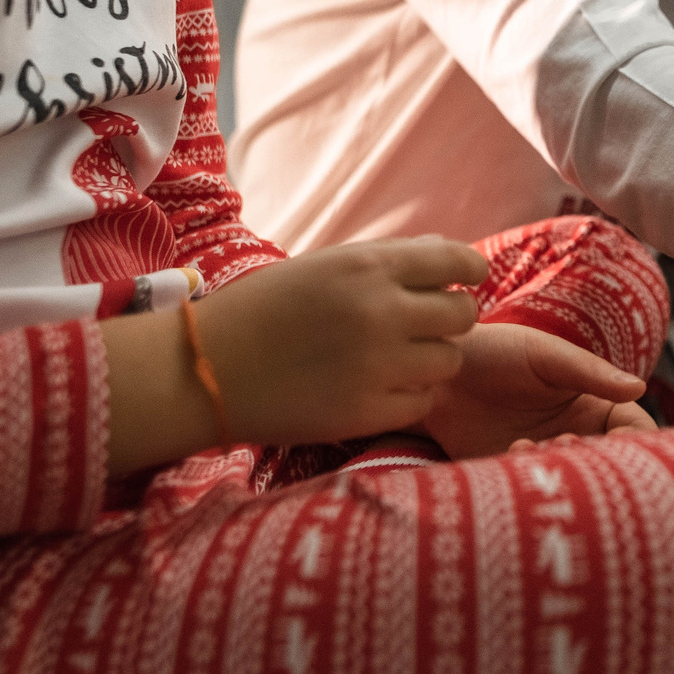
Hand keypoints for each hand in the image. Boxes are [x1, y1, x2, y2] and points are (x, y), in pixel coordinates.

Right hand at [103, 236, 487, 473]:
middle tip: (429, 326)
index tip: (467, 281)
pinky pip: (422, 401)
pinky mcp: (366, 413)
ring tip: (397, 358)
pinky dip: (410, 395)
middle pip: (463, 314)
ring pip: (450, 361)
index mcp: (367, 267)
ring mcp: (376, 366)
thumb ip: (386, 263)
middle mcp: (379, 312)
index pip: (455, 261)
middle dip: (453, 319)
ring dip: (432, 359)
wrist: (204, 370)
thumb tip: (448, 260)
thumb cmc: (263, 310)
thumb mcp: (323, 267)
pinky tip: (380, 387)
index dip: (469, 272)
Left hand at [423, 322, 652, 459]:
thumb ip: (591, 373)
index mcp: (595, 404)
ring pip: (577, 482)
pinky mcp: (516, 477)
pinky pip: (539, 491)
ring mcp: (546, 459)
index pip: (634, 429)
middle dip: (597, 460)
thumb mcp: (546, 356)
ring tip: (535, 445)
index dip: (636, 440)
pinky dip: (535, 479)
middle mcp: (576, 435)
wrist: (439, 375)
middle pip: (611, 463)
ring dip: (565, 470)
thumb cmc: (496, 352)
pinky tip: (512, 450)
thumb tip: (638, 387)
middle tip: (567, 442)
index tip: (619, 443)